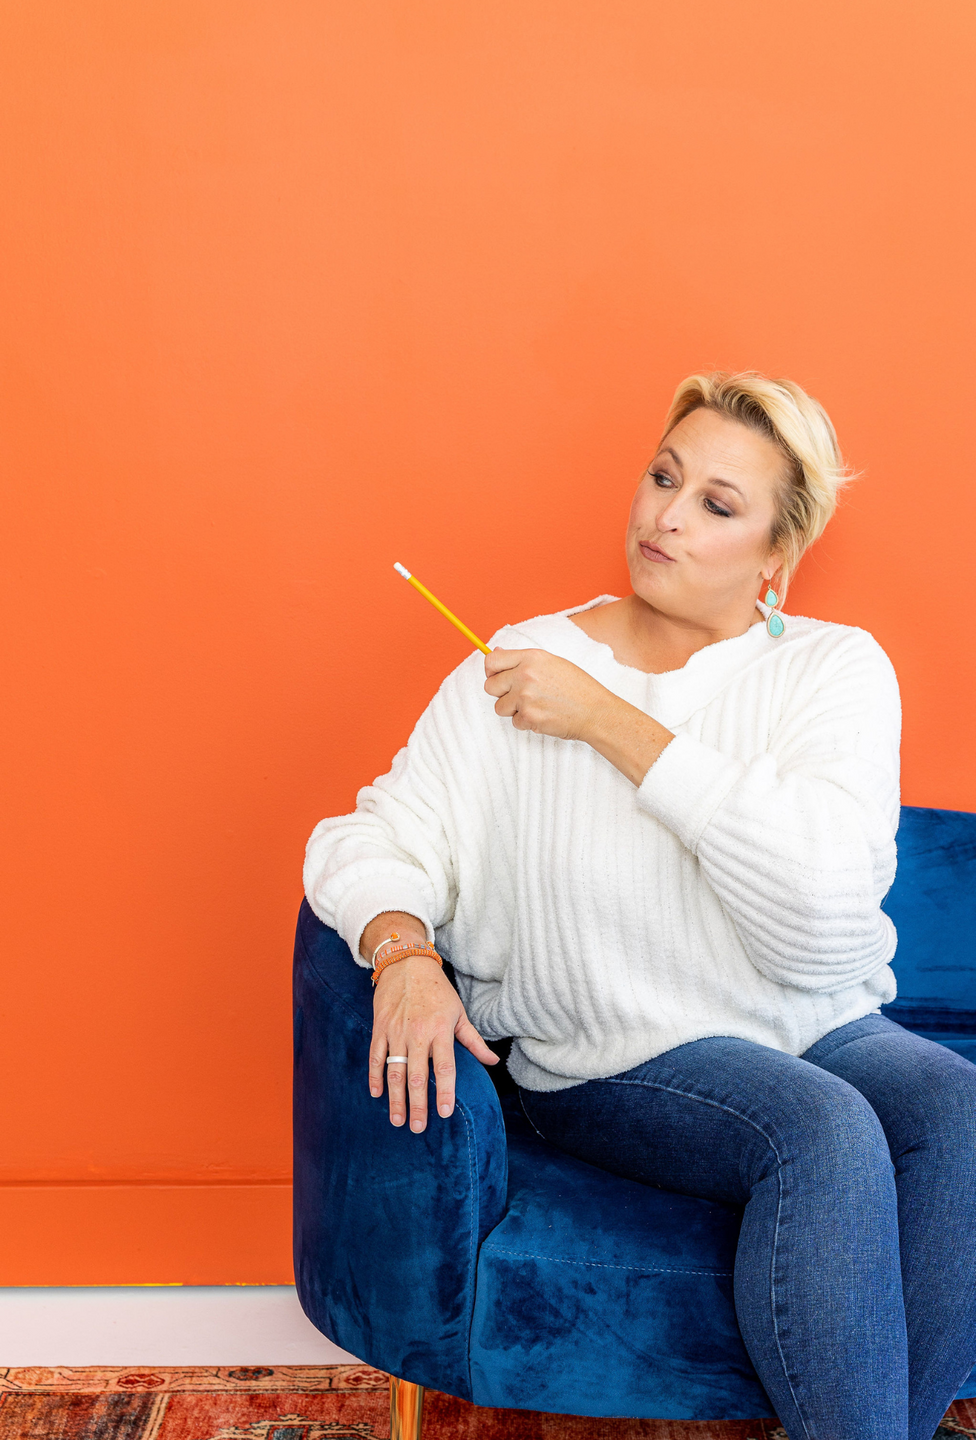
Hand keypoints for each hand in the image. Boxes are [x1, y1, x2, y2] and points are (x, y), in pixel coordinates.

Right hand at [363, 913, 497, 1131]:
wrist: (406, 962)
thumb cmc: (437, 990)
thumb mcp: (459, 1012)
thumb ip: (474, 1040)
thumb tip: (493, 1061)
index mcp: (441, 1030)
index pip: (444, 1067)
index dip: (444, 1091)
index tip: (444, 1113)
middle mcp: (418, 1033)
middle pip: (417, 1075)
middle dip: (417, 1104)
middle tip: (417, 1128)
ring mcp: (396, 1031)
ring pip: (395, 1071)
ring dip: (395, 1098)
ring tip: (398, 1120)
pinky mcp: (380, 1028)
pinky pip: (375, 1056)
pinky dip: (375, 1076)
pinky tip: (377, 1093)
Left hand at [483, 647, 613, 740]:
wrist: (595, 711)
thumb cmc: (577, 687)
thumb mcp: (552, 663)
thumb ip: (523, 660)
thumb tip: (495, 653)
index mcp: (531, 658)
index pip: (492, 662)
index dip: (491, 671)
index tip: (497, 677)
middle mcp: (525, 675)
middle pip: (490, 686)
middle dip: (501, 693)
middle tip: (518, 696)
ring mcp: (525, 697)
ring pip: (500, 707)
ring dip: (513, 710)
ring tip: (535, 706)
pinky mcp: (529, 717)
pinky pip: (514, 722)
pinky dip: (526, 722)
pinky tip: (543, 716)